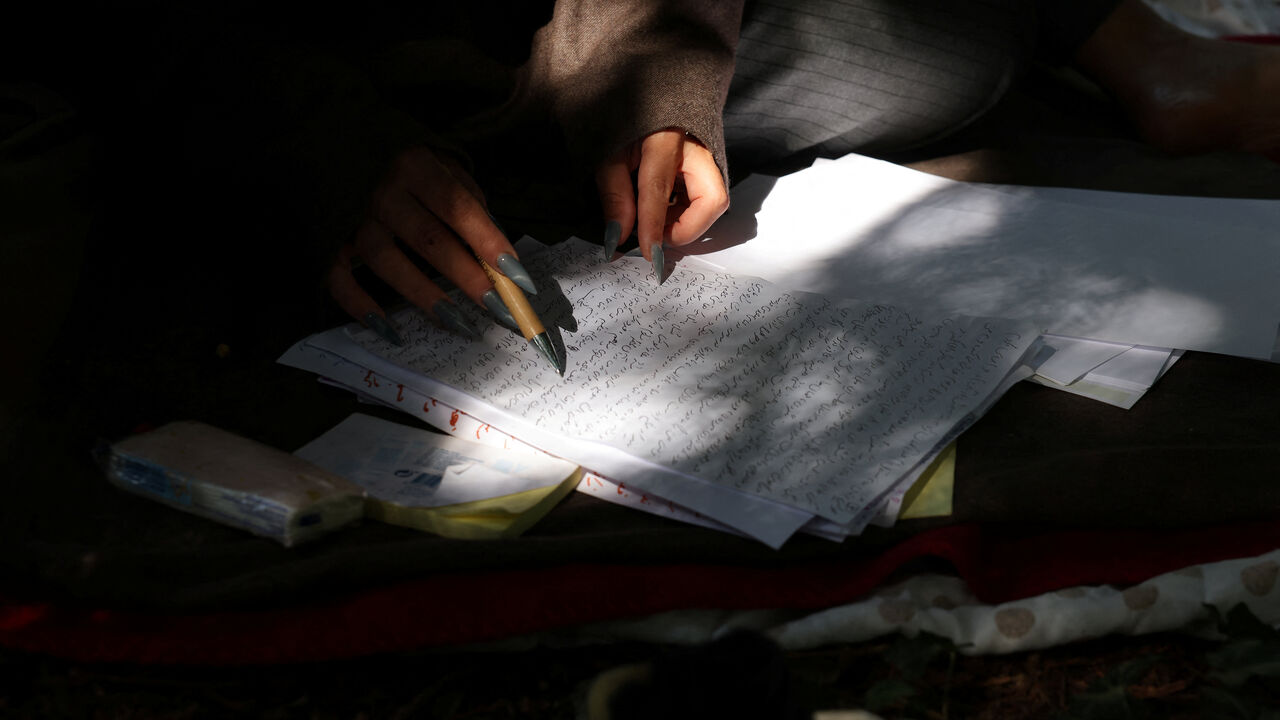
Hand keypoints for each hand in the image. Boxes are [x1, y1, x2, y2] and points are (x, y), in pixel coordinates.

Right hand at [327, 146, 533, 342]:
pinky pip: (340, 278)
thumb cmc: (418, 171)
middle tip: (498, 308)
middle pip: (427, 239)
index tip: (518, 278)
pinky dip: (361, 307)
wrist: (354, 151)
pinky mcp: (331, 241)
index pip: (458, 207)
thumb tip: (501, 263)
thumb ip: (473, 211)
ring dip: (424, 295)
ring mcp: (353, 217)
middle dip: (467, 277)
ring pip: (385, 261)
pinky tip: (390, 330)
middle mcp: (383, 191)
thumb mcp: (450, 173)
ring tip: (458, 323)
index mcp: (417, 167)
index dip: (489, 243)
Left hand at [595, 128, 728, 280]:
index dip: (653, 226)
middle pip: (712, 200)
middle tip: (660, 235)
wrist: (653, 97)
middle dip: (689, 228)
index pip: (658, 190)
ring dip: (686, 221)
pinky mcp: (712, 164)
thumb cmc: (629, 124)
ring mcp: (710, 155)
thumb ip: (614, 195)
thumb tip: (618, 237)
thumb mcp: (609, 155)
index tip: (648, 254)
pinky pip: (707, 197)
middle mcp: (697, 148)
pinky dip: (688, 212)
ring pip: (713, 203)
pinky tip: (667, 209)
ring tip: (658, 219)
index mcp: (663, 139)